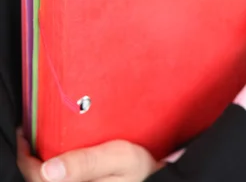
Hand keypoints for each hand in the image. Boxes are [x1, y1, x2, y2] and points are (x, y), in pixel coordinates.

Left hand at [17, 128, 161, 181]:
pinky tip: (62, 155)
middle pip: (40, 180)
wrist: (159, 177)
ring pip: (50, 181)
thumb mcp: (119, 158)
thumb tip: (49, 168)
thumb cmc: (141, 168)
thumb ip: (86, 162)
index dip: (26, 156)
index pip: (37, 176)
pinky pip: (62, 181)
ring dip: (44, 164)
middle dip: (33, 158)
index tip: (24, 131)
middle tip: (33, 132)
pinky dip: (56, 169)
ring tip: (45, 140)